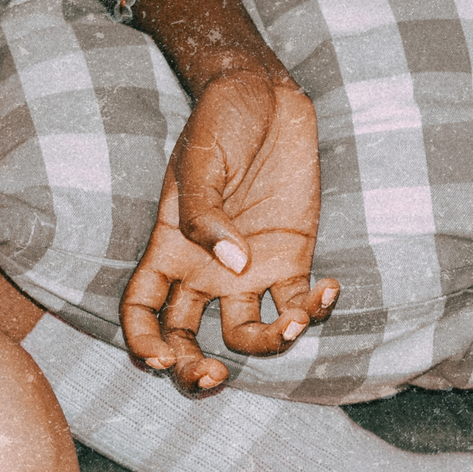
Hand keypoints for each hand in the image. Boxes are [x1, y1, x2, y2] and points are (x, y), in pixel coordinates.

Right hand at [120, 63, 336, 392]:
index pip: (142, 310)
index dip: (142, 342)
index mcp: (169, 250)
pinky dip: (317, 308)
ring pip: (249, 333)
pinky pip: (300, 301)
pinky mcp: (293, 258)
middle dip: (196, 370)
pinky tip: (329, 288)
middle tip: (214, 376)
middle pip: (190, 338)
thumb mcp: (199, 162)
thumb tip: (231, 265)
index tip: (158, 359)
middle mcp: (206, 270)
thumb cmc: (218, 122)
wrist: (264, 95)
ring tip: (293, 323)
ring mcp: (250, 270)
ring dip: (270, 344)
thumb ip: (205, 214)